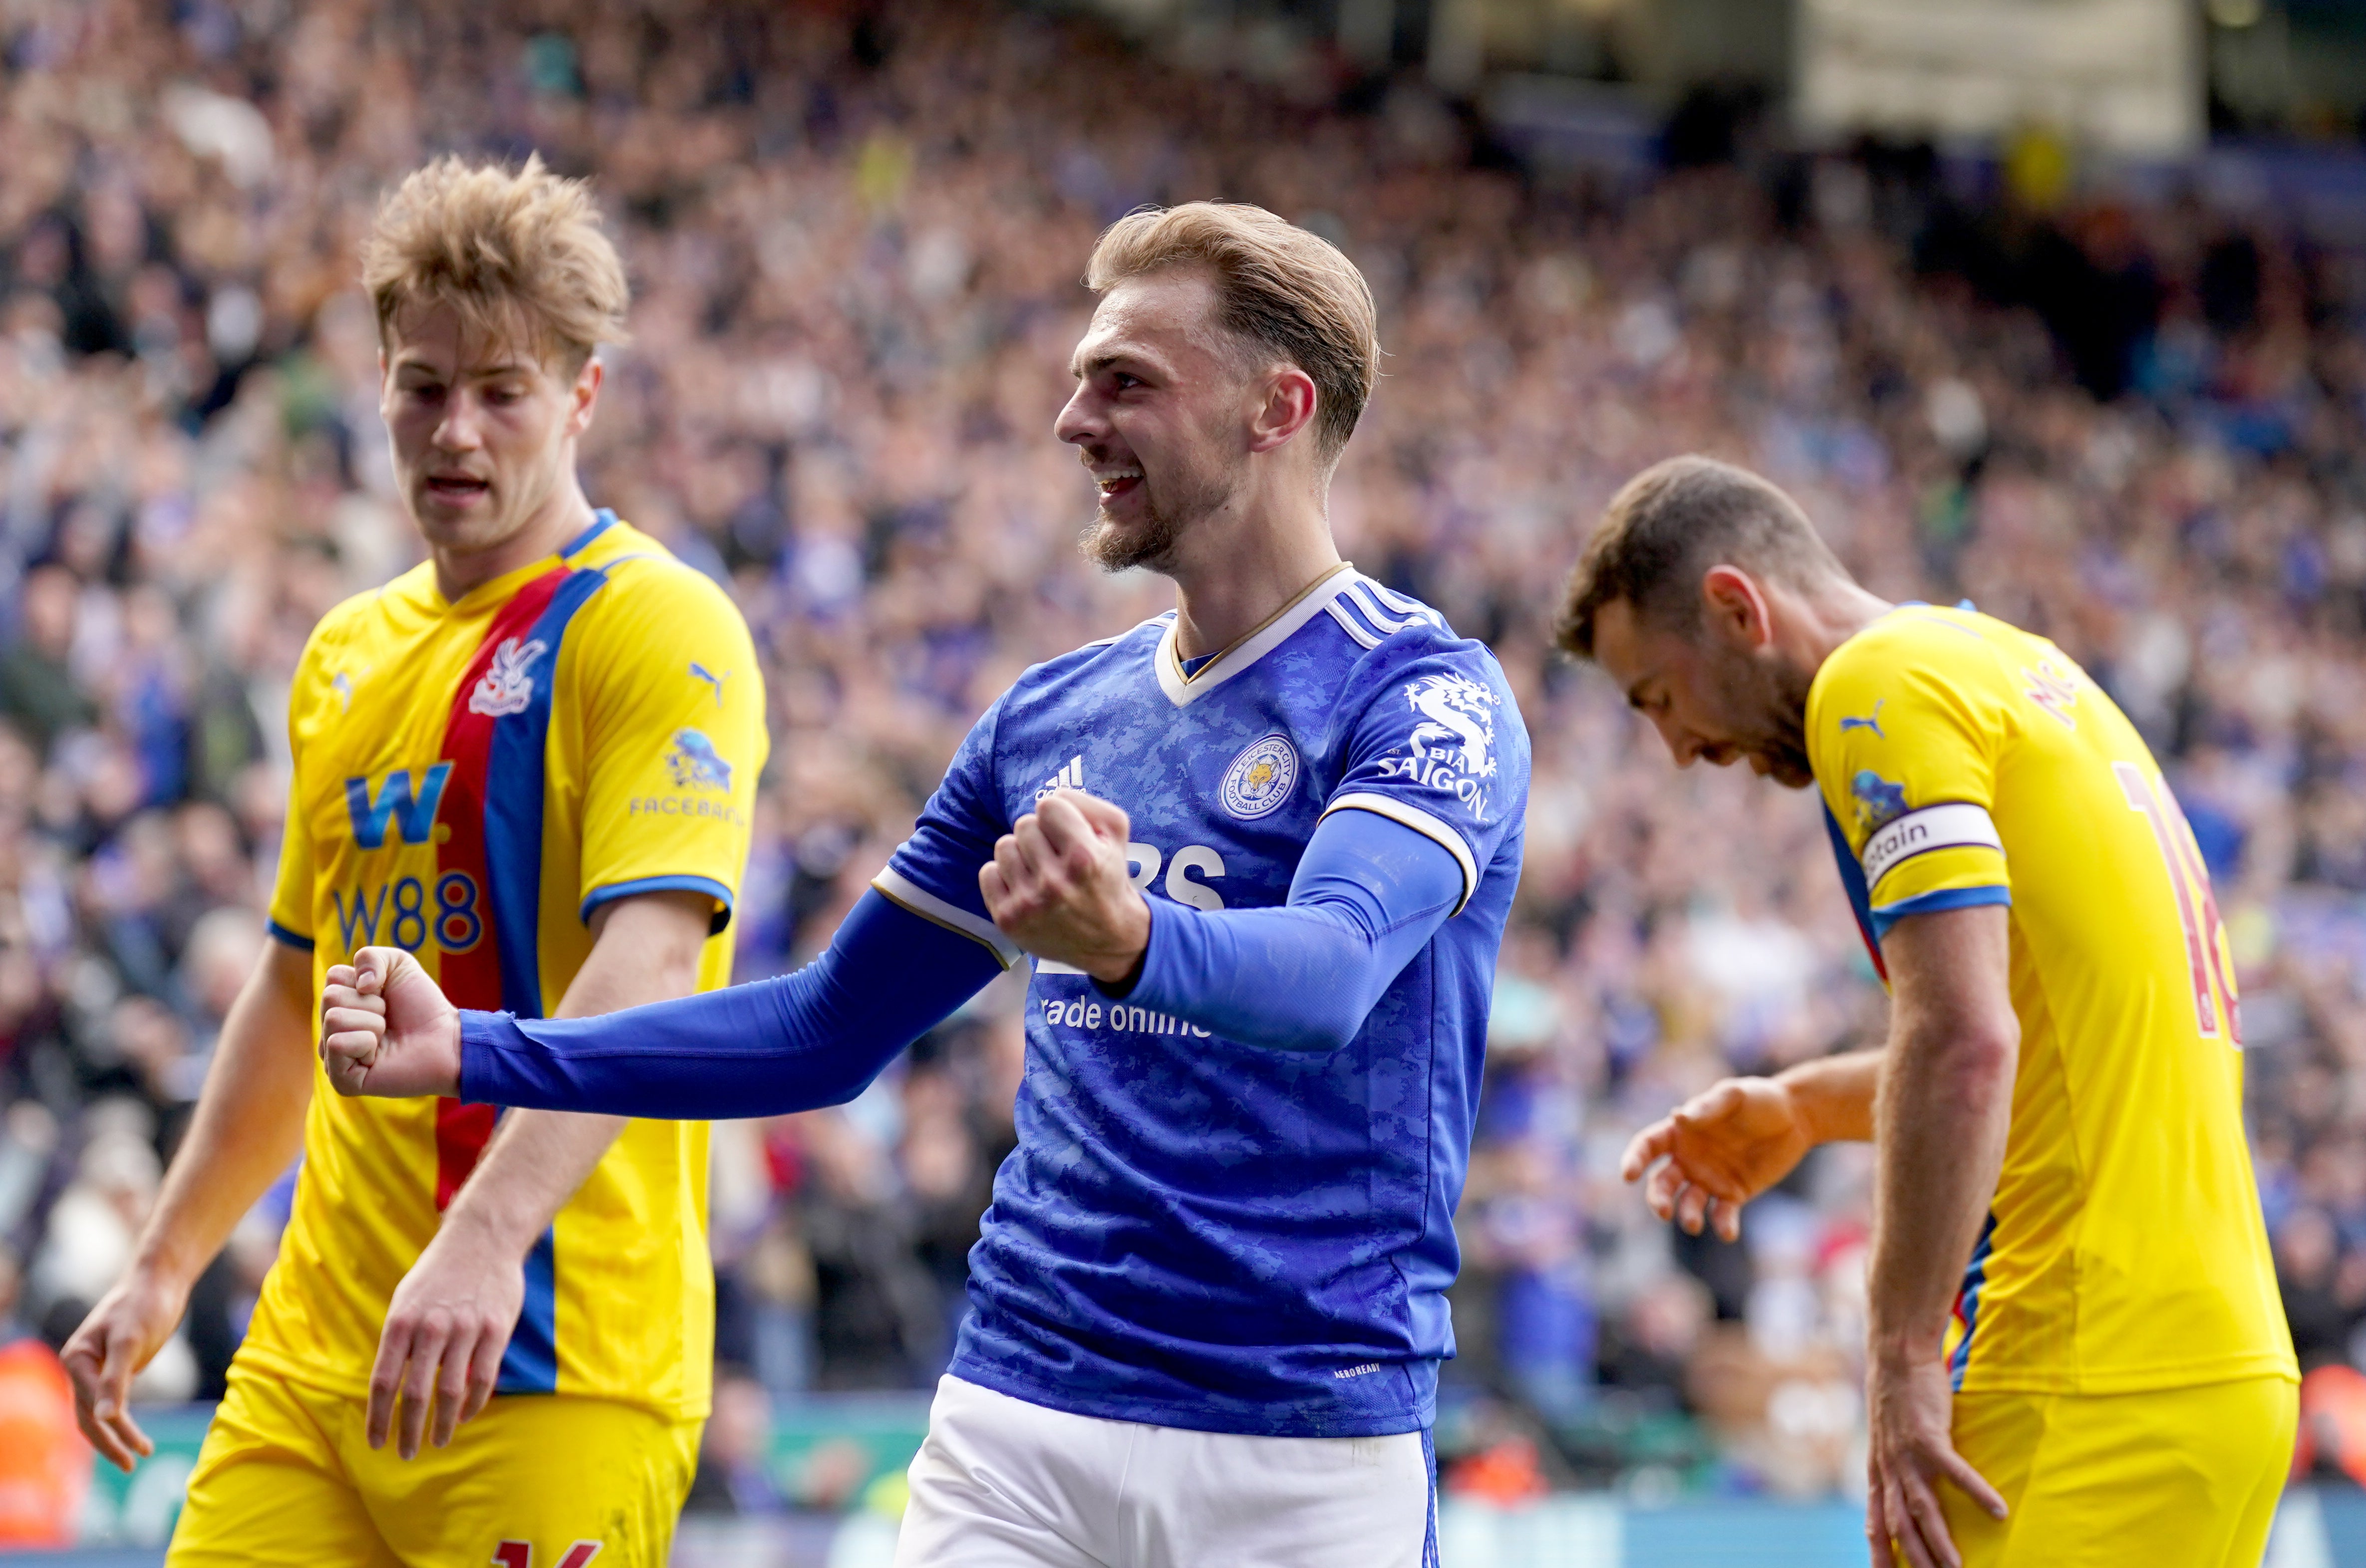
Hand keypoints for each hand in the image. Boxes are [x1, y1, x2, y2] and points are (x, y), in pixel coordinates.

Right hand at [59, 1267, 187, 1470]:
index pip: (91, 1406)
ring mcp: (95, 1367)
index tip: (136, 1451)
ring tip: (138, 1456)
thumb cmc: (144, 1305)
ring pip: (99, 1411)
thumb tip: (106, 1418)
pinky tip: (133, 1435)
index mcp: (75, 1359)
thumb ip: (116, 1380)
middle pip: (89, 1414)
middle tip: (131, 1465)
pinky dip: (120, 1420)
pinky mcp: (114, 1367)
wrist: (160, 1280)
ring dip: (115, 1435)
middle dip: (110, 1441)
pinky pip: (111, 1401)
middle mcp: (79, 1365)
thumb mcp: (131, 1341)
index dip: (113, 1432)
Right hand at [322, 947, 461, 1097]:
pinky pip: (338, 1045)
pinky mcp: (341, 1080)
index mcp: (339, 1006)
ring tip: (386, 1036)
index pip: (333, 977)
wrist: (446, 1039)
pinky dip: (366, 1043)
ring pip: (333, 1019)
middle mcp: (331, 1031)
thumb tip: (360, 984)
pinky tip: (377, 1056)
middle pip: (330, 997)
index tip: (385, 995)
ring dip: (372, 1022)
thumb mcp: (398, 964)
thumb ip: (370, 957)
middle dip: (370, 1003)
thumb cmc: (422, 1005)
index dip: (368, 980)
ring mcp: (333, 1057)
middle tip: (388, 1019)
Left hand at [368, 1216, 523, 1458]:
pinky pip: (483, 1378)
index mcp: (402, 1322)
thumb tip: (393, 1387)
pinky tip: (464, 1416)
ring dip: (442, 1424)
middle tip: (405, 1454)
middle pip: (415, 1394)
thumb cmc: (439, 1274)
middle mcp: (432, 1327)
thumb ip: (400, 1342)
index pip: (384, 1381)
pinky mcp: (495, 1329)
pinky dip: (472, 1403)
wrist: (482, 1238)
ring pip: (451, 1391)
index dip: (379, 1418)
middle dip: (408, 1431)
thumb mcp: (406, 1301)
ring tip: (438, 1442)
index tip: (376, 1443)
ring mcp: (466, 1329)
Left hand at [979, 790, 1150, 982]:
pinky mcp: (1008, 919)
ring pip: (1004, 846)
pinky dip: (1004, 876)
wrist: (1109, 939)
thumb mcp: (1117, 834)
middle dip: (1040, 836)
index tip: (1068, 834)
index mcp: (1083, 859)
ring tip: (1041, 872)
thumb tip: (1050, 796)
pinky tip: (1025, 887)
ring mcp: (1028, 903)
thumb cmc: (1108, 878)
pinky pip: (988, 872)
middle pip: (1024, 825)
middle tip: (1057, 857)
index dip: (1059, 816)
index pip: (1047, 806)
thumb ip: (1087, 804)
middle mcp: (1054, 882)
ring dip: (1021, 854)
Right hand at [1620, 1075, 1812, 1242]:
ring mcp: (1710, 1178)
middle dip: (1658, 1199)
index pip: (1648, 1146)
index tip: (1629, 1175)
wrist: (1796, 1117)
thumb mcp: (1735, 1095)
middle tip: (1664, 1212)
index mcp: (1680, 1132)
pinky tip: (1728, 1233)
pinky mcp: (1734, 1194)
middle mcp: (1689, 1158)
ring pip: (1688, 1203)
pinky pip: (1722, 1214)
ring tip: (1694, 1225)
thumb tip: (1678, 1118)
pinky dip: (1722, 1225)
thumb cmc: (1760, 1098)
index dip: (1635, 1160)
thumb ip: (1708, 1107)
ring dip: (1687, 1215)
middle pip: (1662, 1183)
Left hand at [1865, 1348, 2006, 1567]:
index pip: (1875, 1524)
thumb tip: (1903, 1491)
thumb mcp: (1885, 1439)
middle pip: (1900, 1527)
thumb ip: (1891, 1468)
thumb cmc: (1898, 1399)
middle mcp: (1888, 1469)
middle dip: (1915, 1561)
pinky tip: (1998, 1511)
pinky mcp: (1929, 1436)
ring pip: (1923, 1509)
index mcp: (1878, 1472)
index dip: (1880, 1554)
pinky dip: (1977, 1493)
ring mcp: (1907, 1454)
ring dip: (1941, 1542)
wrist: (1896, 1356)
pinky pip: (1955, 1472)